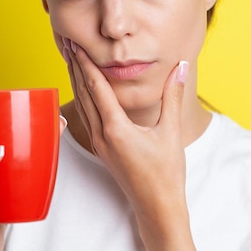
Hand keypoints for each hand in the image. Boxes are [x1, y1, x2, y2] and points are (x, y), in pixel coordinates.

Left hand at [62, 41, 188, 216]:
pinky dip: (83, 98)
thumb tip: (181, 67)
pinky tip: (84, 92)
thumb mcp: (171, 132)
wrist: (157, 207)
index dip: (86, 64)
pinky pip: (88, 117)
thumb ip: (173, 96)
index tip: (77, 44)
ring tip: (71, 61)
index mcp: (116, 128)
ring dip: (76, 82)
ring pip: (83, 105)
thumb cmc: (166, 173)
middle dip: (75, 67)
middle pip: (83, 93)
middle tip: (68, 44)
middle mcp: (102, 135)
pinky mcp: (103, 150)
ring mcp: (100, 143)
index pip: (96, 88)